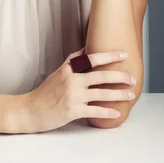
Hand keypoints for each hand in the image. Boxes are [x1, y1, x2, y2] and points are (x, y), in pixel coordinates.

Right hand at [16, 47, 135, 133]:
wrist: (30, 109)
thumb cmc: (45, 91)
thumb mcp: (57, 72)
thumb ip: (72, 61)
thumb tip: (86, 49)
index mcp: (68, 70)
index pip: (91, 59)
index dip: (109, 56)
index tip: (123, 55)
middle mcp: (71, 81)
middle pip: (101, 76)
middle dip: (120, 77)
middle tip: (133, 78)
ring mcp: (73, 96)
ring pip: (101, 94)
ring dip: (119, 95)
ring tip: (131, 95)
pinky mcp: (73, 111)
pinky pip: (95, 111)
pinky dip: (108, 113)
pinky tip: (117, 114)